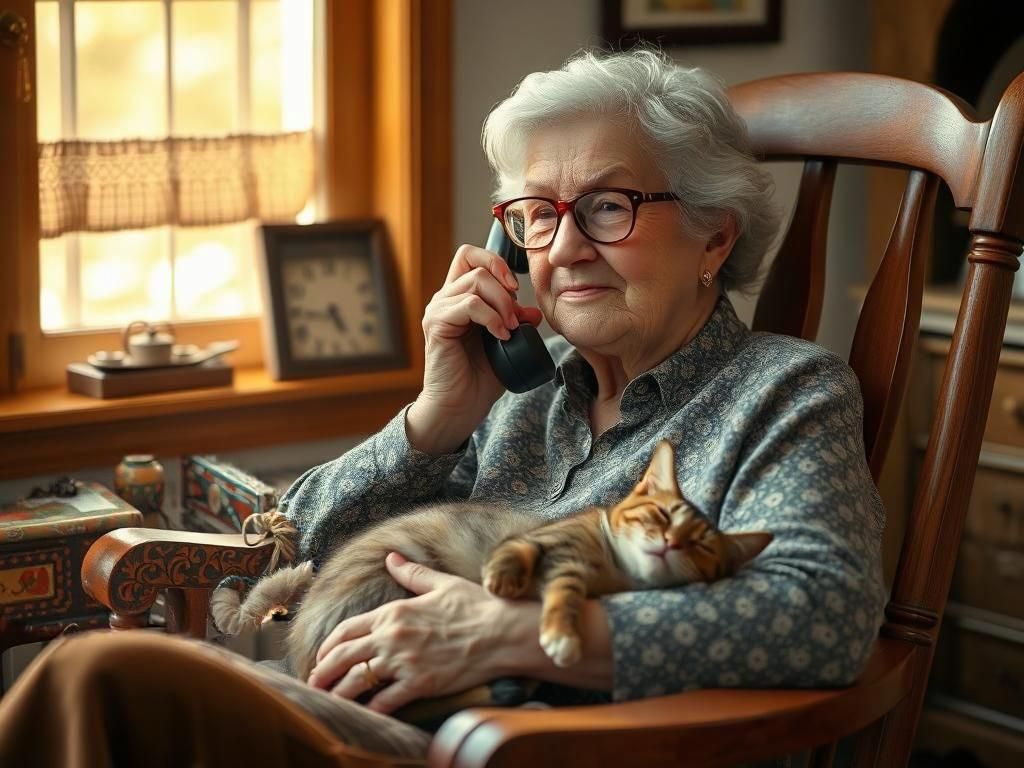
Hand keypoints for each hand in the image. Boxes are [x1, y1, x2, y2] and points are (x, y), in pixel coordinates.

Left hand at [307, 552, 514, 714]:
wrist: (503, 632)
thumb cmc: (476, 605)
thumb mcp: (441, 583)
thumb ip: (411, 573)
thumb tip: (391, 557)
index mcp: (394, 611)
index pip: (347, 629)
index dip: (328, 645)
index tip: (321, 656)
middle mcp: (393, 637)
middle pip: (344, 656)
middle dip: (323, 671)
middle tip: (313, 682)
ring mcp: (404, 662)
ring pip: (358, 681)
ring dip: (339, 692)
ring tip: (329, 699)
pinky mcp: (419, 685)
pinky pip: (385, 701)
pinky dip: (371, 708)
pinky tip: (365, 712)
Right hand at [410, 244, 543, 453]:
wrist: (459, 408)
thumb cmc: (479, 378)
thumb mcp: (508, 345)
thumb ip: (517, 325)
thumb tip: (534, 312)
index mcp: (459, 298)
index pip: (470, 256)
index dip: (495, 262)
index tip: (515, 289)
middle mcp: (445, 299)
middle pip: (472, 260)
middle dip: (503, 284)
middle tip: (515, 316)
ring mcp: (438, 310)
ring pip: (474, 281)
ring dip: (501, 303)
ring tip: (509, 329)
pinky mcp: (436, 325)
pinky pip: (468, 304)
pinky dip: (491, 317)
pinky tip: (500, 336)